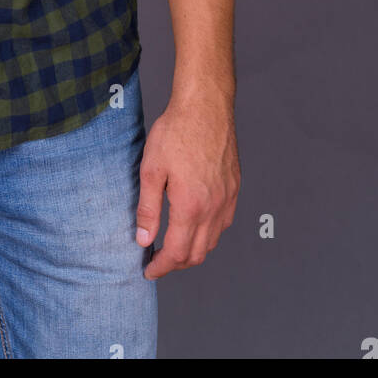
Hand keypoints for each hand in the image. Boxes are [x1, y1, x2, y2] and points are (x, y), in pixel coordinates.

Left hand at [136, 90, 239, 278]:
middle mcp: (213, 209)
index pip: (176, 253)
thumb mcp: (151, 169)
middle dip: (176, 264)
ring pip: (212, 242)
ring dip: (193, 251)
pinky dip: (208, 234)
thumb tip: (143, 240)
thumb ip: (148, 208)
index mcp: (190, 207)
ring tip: (173, 244)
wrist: (205, 107)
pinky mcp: (234, 189)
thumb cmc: (176, 133)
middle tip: (157, 260)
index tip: (148, 270)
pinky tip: (194, 224)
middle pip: (196, 254)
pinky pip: (224, 224)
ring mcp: (227, 199)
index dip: (161, 267)